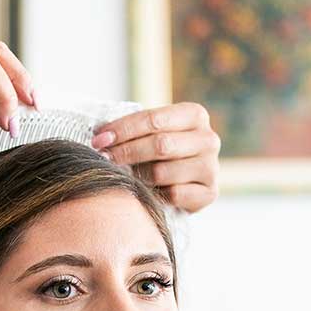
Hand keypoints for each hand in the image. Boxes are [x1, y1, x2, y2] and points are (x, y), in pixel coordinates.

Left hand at [91, 103, 221, 212]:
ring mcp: (212, 167)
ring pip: (163, 172)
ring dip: (139, 176)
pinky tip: (150, 192)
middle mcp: (209, 139)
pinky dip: (156, 195)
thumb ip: (134, 129)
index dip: (123, 130)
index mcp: (195, 115)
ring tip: (129, 176)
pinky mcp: (210, 193)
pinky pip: (173, 195)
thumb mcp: (152, 132)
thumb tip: (100, 136)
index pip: (154, 120)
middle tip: (103, 158)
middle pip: (160, 145)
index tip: (99, 140)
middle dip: (126, 152)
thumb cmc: (162, 151)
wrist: (185, 180)